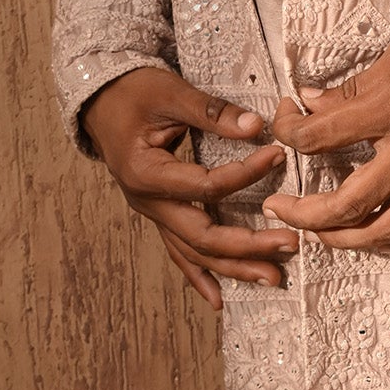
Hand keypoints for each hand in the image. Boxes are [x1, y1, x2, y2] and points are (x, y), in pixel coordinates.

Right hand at [81, 66, 299, 308]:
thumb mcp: (171, 93)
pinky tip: (219, 297)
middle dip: (247, 245)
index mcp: (147, 173)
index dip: (245, 174)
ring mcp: (152, 212)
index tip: (278, 155)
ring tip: (272, 278)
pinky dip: (200, 275)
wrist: (100, 99)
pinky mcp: (159, 212)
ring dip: (233, 266)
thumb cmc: (133, 92)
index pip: (205, 186)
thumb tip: (257, 126)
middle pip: (201, 236)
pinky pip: (180, 251)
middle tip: (288, 244)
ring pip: (194, 251)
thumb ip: (212, 112)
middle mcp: (148, 203)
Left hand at [261, 14, 389, 254]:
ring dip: (349, 239)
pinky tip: (388, 240)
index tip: (286, 124)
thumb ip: (353, 87)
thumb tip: (311, 103)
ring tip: (325, 235)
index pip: (321, 136)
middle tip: (281, 207)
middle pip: (348, 201)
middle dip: (304, 212)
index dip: (290, 132)